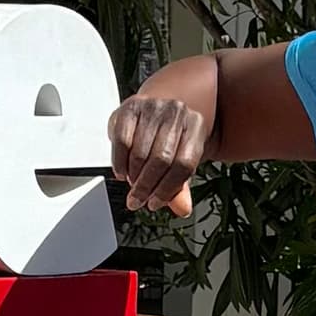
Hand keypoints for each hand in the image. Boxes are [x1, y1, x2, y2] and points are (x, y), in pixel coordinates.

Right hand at [107, 60, 220, 215]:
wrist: (161, 108)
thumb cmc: (173, 139)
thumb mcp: (181, 160)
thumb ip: (180, 187)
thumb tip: (182, 209)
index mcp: (196, 126)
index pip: (184, 165)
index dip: (167, 189)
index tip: (154, 203)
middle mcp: (177, 112)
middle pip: (161, 159)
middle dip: (146, 186)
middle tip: (137, 200)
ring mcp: (154, 106)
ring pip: (140, 152)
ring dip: (133, 176)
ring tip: (132, 185)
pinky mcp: (132, 106)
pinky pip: (122, 140)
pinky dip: (119, 161)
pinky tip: (122, 171)